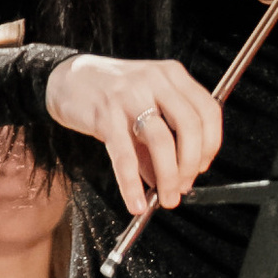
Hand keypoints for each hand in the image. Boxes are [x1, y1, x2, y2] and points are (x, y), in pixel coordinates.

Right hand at [44, 53, 223, 220]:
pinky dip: (132, 184)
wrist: (67, 78)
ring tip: (166, 197)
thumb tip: (177, 182)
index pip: (208, 111)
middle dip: (191, 165)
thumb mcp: (146, 107)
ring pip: (162, 141)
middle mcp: (155, 81)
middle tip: (184, 187)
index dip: (210, 145)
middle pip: (190, 127)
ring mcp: (129, 97)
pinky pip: (124, 156)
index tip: (202, 167)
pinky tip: (136, 202)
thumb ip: (164, 141)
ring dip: (168, 177)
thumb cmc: (113, 93)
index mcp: (172, 75)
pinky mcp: (105, 115)